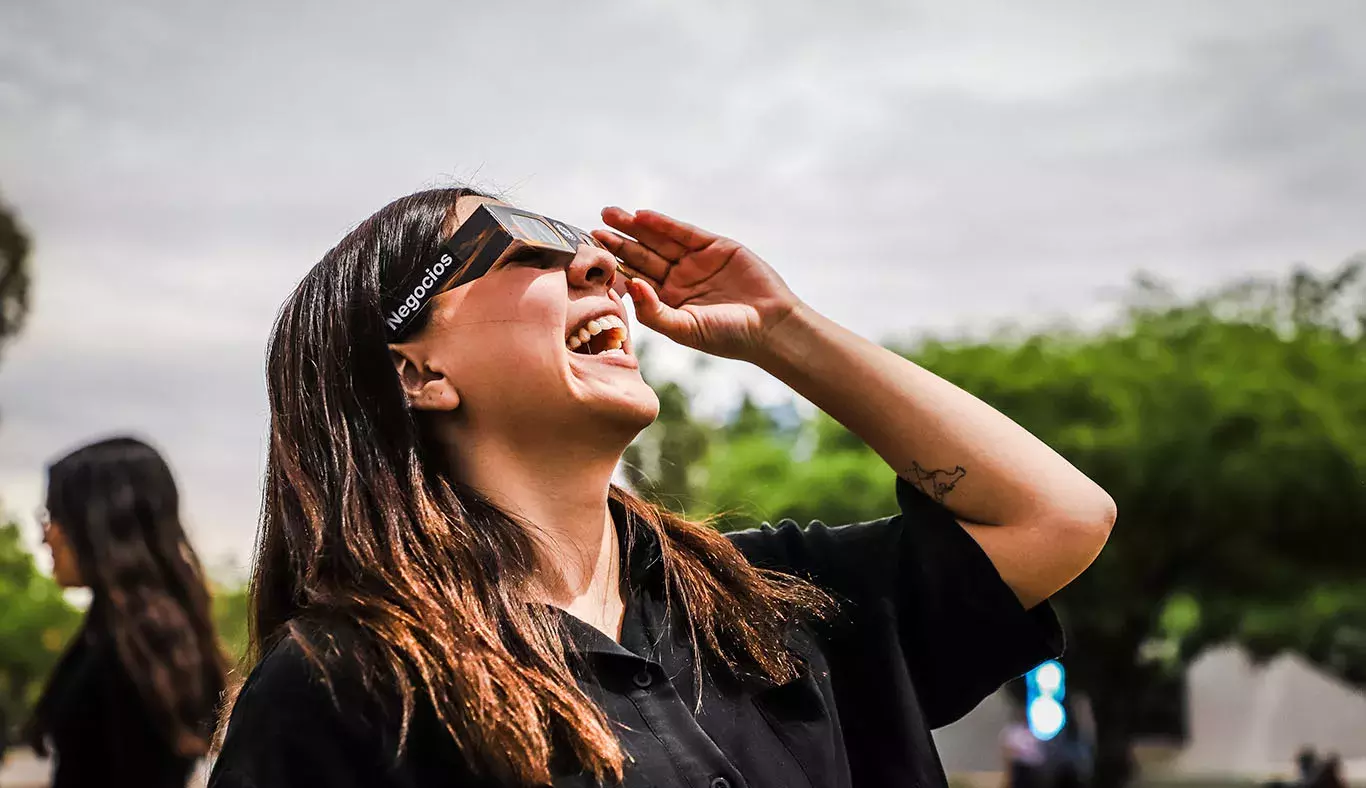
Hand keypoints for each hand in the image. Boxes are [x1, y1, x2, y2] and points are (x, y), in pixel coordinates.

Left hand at [593, 207, 802, 361]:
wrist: (770, 326)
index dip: (613, 267)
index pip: (634, 280)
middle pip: (641, 256)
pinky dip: (663, 224)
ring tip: (609, 214)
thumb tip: (628, 286)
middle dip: (617, 243)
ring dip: (633, 228)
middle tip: (593, 230)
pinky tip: (641, 217)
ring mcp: (695, 262)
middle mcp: (677, 280)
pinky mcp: (714, 246)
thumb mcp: (684, 329)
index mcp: (667, 302)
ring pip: (658, 241)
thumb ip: (653, 311)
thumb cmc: (727, 336)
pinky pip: (683, 233)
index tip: (590, 256)